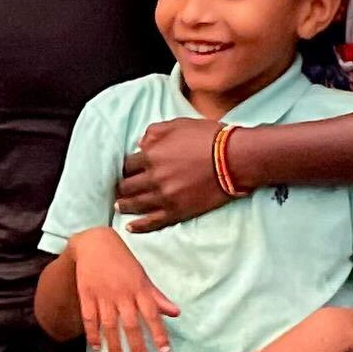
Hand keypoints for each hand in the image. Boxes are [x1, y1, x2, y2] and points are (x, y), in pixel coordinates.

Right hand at [72, 228, 177, 351]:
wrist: (95, 243)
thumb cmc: (122, 261)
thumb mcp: (142, 276)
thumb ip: (157, 297)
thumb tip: (176, 313)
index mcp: (139, 288)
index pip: (152, 314)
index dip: (159, 333)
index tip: (164, 351)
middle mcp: (122, 293)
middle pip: (131, 325)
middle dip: (137, 348)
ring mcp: (103, 295)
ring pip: (110, 326)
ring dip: (115, 348)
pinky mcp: (86, 294)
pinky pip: (90, 319)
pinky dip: (93, 334)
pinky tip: (97, 349)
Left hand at [115, 118, 229, 233]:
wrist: (234, 158)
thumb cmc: (208, 137)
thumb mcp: (178, 124)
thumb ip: (154, 132)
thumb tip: (139, 143)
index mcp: (151, 154)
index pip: (127, 164)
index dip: (124, 168)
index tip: (124, 171)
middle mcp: (153, 177)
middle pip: (127, 186)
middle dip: (121, 187)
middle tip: (118, 190)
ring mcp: (164, 197)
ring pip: (135, 205)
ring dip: (124, 206)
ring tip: (118, 206)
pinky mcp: (177, 211)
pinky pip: (152, 222)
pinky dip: (139, 226)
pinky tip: (130, 227)